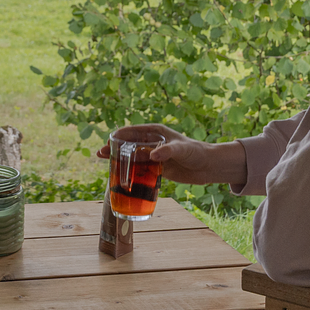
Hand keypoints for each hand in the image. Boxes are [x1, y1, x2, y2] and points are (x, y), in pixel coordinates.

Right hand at [96, 124, 246, 185]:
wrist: (208, 166)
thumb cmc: (196, 152)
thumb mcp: (182, 150)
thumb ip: (167, 152)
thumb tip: (152, 156)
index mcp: (156, 132)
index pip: (132, 132)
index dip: (118, 136)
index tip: (107, 142)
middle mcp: (152, 143)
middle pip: (128, 144)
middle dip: (114, 148)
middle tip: (101, 155)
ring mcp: (153, 156)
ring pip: (131, 157)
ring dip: (119, 160)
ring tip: (107, 166)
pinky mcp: (156, 168)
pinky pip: (139, 169)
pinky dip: (130, 172)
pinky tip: (121, 177)